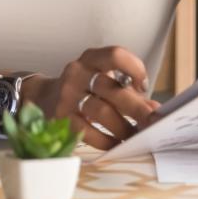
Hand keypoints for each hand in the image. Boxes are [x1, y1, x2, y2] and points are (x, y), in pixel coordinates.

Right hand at [24, 46, 160, 149]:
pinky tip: (116, 144)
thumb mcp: (101, 80)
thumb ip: (127, 90)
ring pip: (101, 112)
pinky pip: (87, 132)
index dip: (134, 68)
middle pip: (112, 88)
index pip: (115, 55)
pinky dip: (106, 140)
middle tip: (153, 122)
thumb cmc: (83, 88)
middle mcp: (77, 72)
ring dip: (123, 127)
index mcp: (90, 59)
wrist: (43, 97)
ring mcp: (67, 95)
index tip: (143, 86)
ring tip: (135, 136)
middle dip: (137, 108)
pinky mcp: (61, 118)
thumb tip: (154, 109)